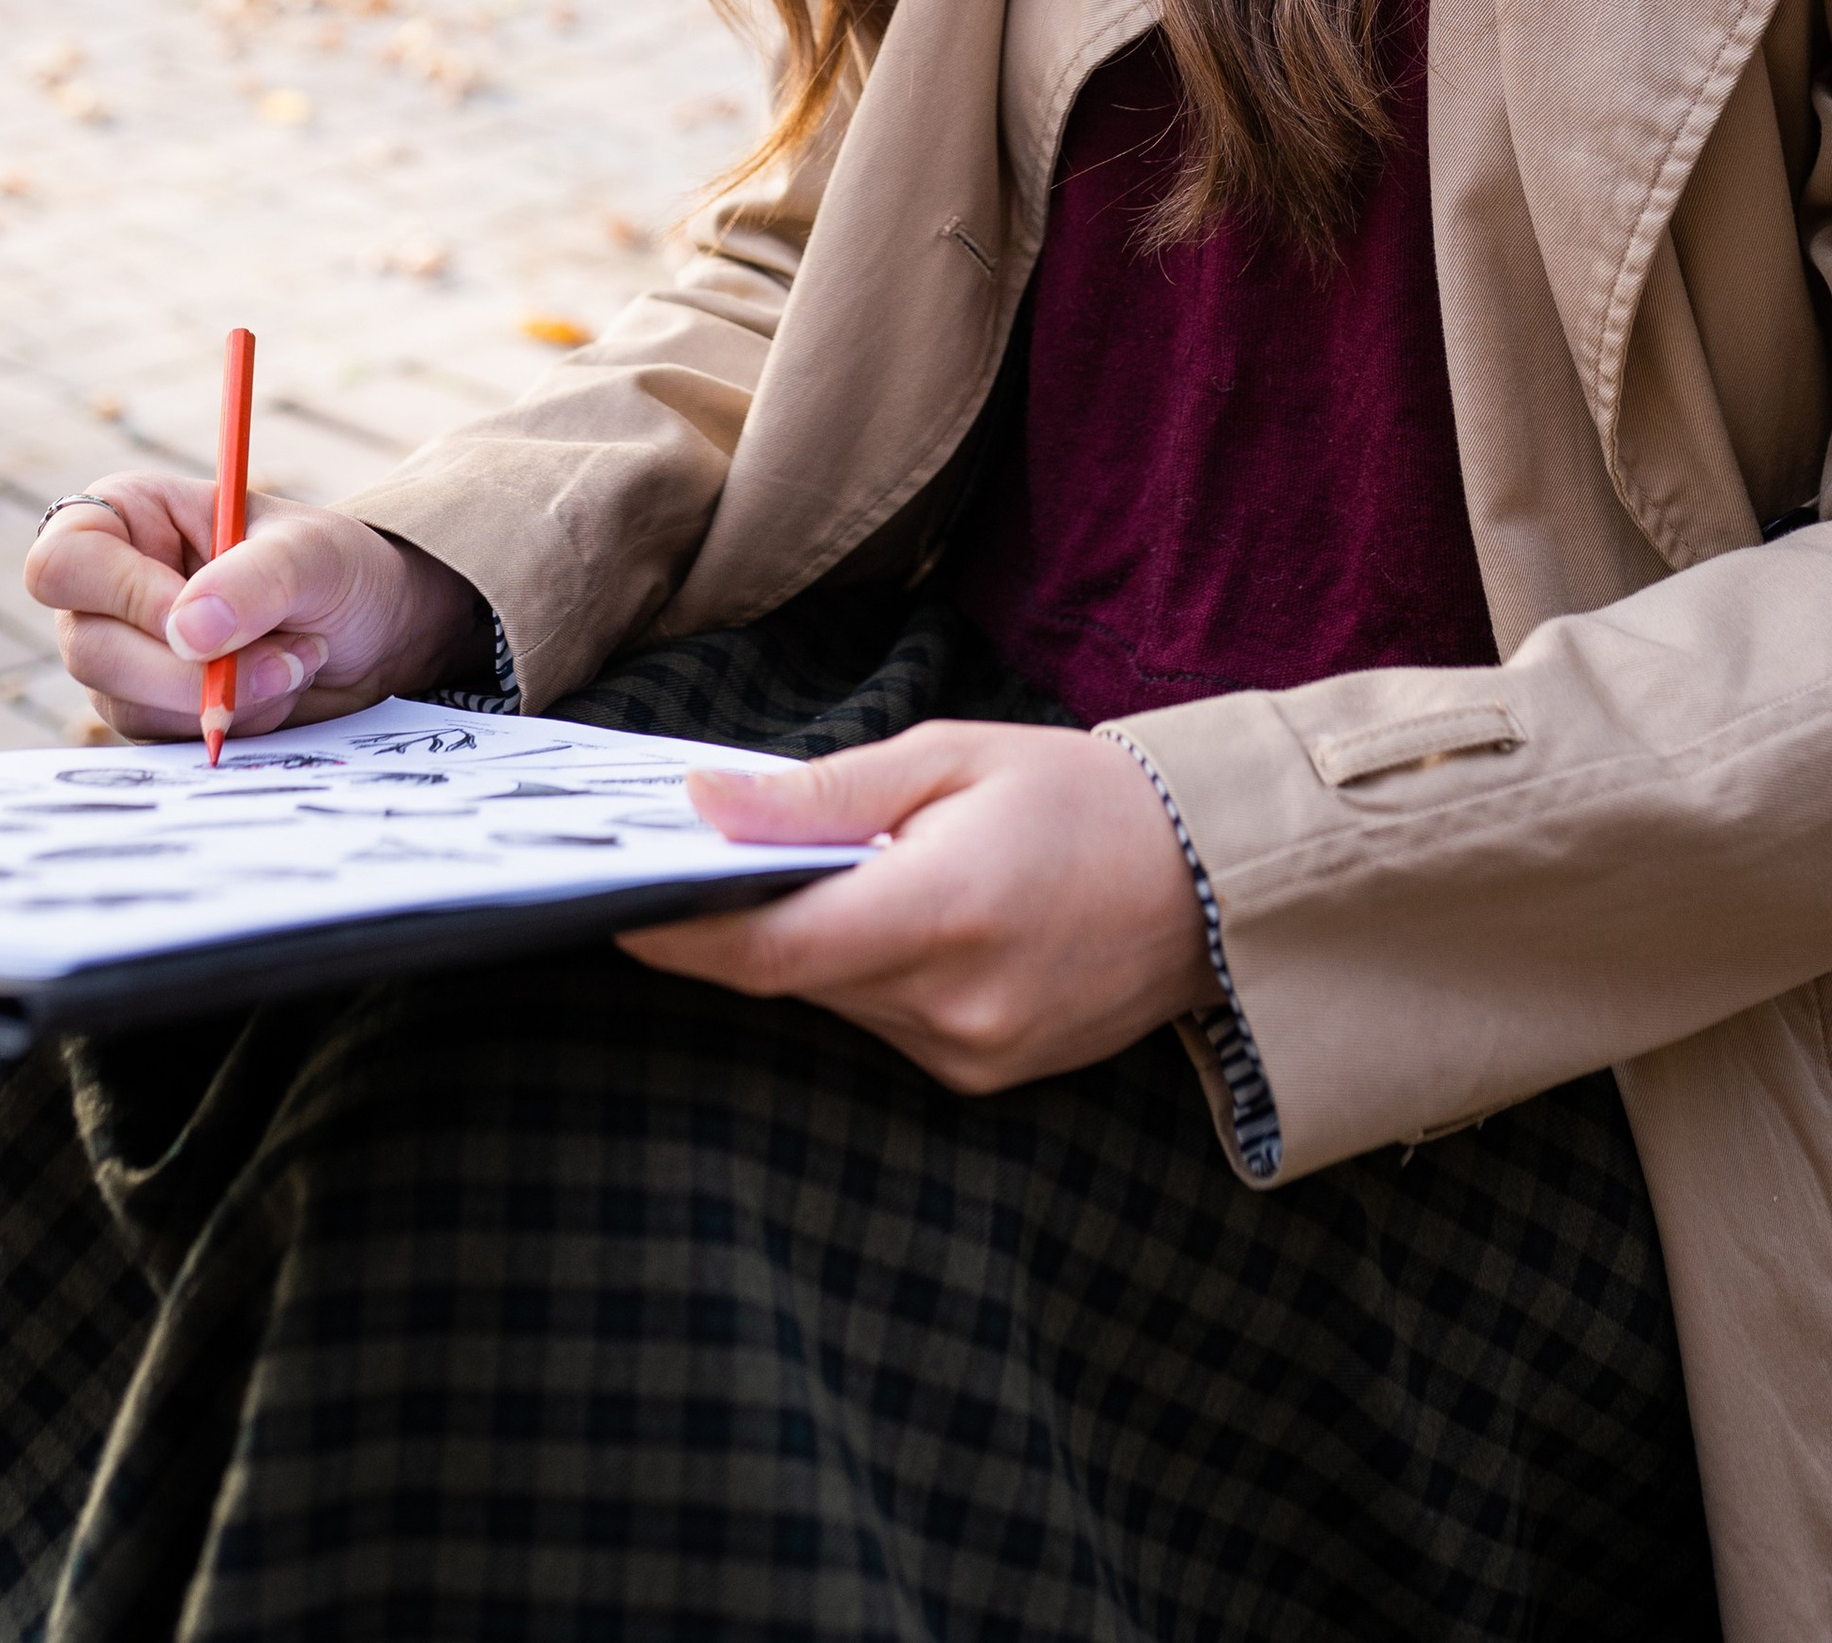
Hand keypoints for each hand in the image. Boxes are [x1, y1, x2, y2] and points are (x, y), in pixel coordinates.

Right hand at [25, 478, 485, 744]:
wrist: (376, 632)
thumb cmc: (336, 568)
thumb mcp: (312, 555)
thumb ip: (253, 580)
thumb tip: (186, 633)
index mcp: (127, 517)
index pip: (63, 563)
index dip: (124, 598)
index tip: (199, 623)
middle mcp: (109, 589)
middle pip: (86, 648)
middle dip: (187, 671)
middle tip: (282, 657)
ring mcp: (125, 655)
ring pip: (123, 703)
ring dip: (222, 698)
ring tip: (295, 660)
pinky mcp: (152, 712)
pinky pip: (162, 741)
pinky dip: (228, 725)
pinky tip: (277, 692)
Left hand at [618, 720, 1219, 1090]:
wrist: (1216, 880)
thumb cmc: (1080, 795)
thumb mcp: (951, 756)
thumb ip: (824, 790)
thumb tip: (704, 804)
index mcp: (942, 912)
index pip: (771, 950)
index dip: (681, 935)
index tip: (615, 904)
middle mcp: (953, 1005)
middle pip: (796, 975)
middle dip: (752, 918)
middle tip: (717, 854)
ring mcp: (972, 1054)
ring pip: (839, 1001)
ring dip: (820, 943)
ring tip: (847, 869)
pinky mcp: (987, 1075)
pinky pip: (888, 1023)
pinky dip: (872, 972)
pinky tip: (906, 914)